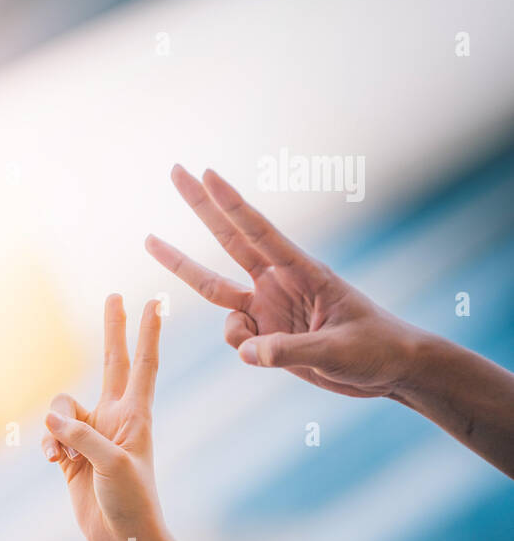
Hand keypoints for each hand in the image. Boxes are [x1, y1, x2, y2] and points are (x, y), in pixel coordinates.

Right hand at [42, 296, 166, 540]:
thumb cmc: (132, 503)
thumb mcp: (111, 466)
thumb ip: (81, 436)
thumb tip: (53, 421)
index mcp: (136, 416)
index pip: (143, 365)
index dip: (147, 332)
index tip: (154, 301)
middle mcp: (115, 418)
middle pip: (111, 363)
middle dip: (111, 330)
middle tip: (113, 296)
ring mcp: (93, 435)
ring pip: (62, 408)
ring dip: (54, 426)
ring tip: (61, 455)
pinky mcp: (72, 455)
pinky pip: (50, 435)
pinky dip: (47, 445)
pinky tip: (53, 464)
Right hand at [146, 165, 420, 397]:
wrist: (391, 370)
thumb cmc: (376, 348)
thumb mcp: (338, 351)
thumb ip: (289, 351)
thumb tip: (246, 353)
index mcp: (304, 272)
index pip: (260, 233)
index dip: (232, 204)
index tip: (207, 174)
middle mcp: (278, 283)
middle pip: (228, 240)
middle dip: (200, 204)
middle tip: (175, 170)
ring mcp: (267, 306)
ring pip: (213, 286)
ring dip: (180, 264)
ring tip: (149, 240)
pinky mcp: (263, 332)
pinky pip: (234, 337)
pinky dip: (241, 347)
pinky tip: (266, 356)